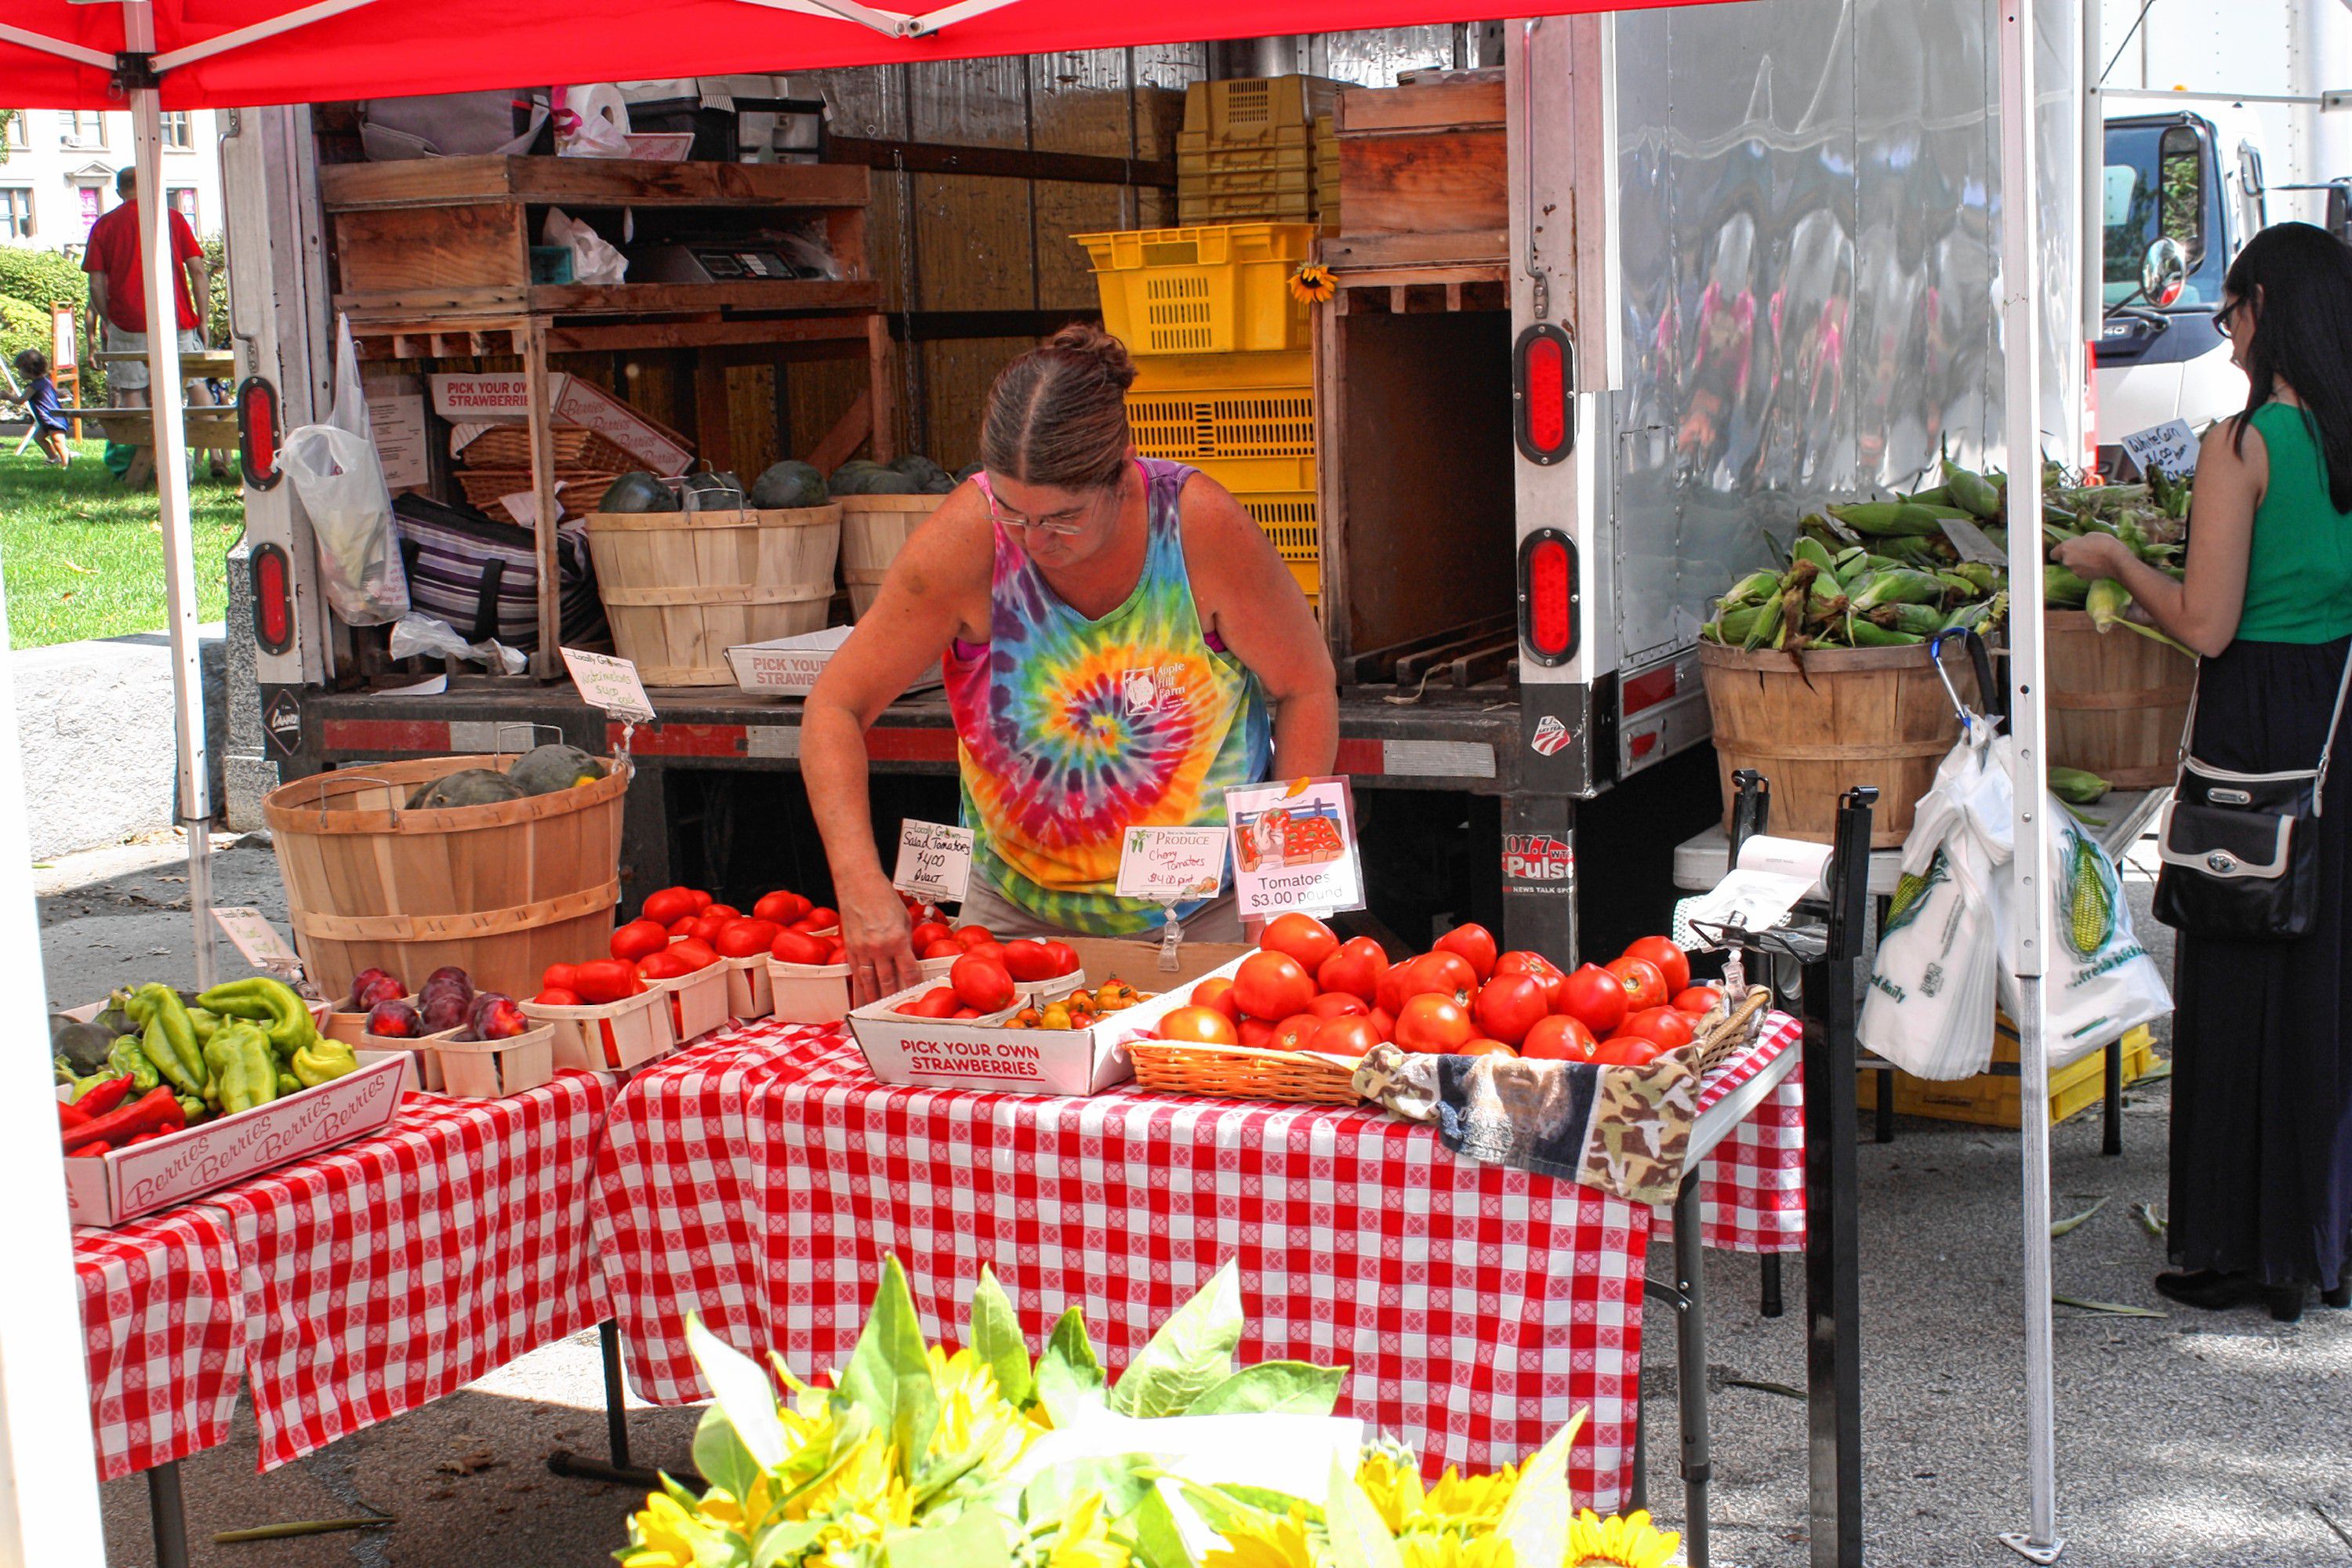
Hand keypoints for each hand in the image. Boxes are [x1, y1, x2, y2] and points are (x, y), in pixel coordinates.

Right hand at [839, 871, 920, 1006]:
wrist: (859, 884)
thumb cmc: (883, 897)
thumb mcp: (904, 919)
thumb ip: (906, 941)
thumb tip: (908, 959)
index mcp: (897, 940)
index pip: (909, 971)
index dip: (914, 986)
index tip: (917, 997)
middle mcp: (880, 948)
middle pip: (888, 981)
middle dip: (892, 999)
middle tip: (896, 1013)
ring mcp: (863, 950)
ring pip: (869, 982)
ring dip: (873, 1000)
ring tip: (875, 1015)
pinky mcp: (851, 948)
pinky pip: (855, 974)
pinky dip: (858, 989)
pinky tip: (859, 1000)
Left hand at [2052, 532, 2128, 581]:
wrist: (2116, 559)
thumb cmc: (2104, 543)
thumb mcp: (2090, 535)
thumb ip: (2079, 541)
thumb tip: (2078, 545)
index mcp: (2066, 548)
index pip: (2053, 554)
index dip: (2059, 552)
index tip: (2067, 550)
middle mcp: (2067, 561)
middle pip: (2064, 560)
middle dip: (2071, 556)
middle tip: (2084, 552)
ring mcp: (2074, 571)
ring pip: (2073, 566)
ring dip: (2079, 563)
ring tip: (2093, 558)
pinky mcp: (2083, 578)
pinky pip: (2081, 572)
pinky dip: (2086, 569)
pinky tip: (2096, 565)